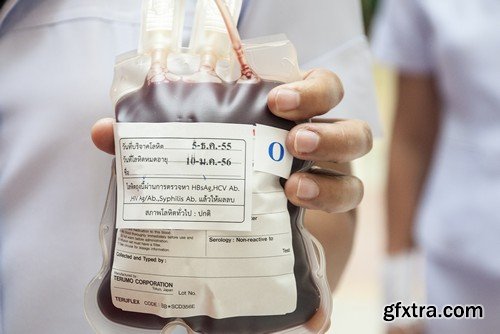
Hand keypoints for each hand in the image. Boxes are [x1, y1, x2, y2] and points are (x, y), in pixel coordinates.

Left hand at [91, 68, 372, 212]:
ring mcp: (330, 184)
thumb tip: (105, 133)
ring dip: (332, 183)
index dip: (310, 90)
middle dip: (328, 133)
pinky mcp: (332, 223)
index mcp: (291, 122)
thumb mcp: (196, 158)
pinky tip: (302, 240)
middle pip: (351, 129)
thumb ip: (156, 143)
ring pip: (356, 177)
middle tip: (294, 144)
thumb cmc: (226, 180)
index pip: (321, 90)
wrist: (254, 233)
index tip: (277, 101)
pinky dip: (328, 237)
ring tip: (294, 193)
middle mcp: (318, 149)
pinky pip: (346, 220)